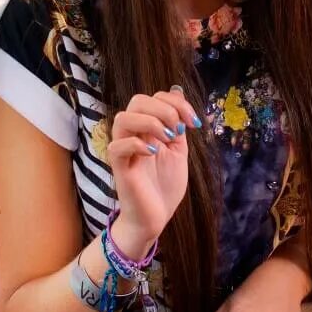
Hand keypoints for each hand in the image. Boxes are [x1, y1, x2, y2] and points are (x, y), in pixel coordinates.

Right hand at [107, 87, 199, 254]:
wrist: (155, 217)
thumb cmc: (164, 186)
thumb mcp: (178, 150)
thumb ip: (178, 125)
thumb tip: (180, 94)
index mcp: (147, 129)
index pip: (153, 98)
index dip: (175, 101)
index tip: (194, 122)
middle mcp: (133, 135)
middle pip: (137, 101)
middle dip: (164, 108)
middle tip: (179, 129)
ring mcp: (124, 150)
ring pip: (122, 118)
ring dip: (150, 122)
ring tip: (167, 139)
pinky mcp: (119, 168)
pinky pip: (117, 147)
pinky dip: (136, 144)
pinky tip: (153, 153)